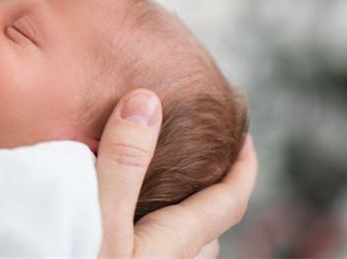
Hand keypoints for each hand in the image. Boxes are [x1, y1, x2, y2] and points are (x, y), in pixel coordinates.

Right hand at [96, 89, 257, 257]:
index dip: (244, 168)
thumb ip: (122, 164)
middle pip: (207, 225)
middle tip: (202, 154)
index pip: (230, 202)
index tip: (245, 137)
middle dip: (212, 188)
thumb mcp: (100, 217)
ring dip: (181, 212)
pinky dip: (152, 225)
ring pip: (181, 242)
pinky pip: (152, 249)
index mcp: (173, 243)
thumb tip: (146, 102)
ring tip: (163, 182)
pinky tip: (123, 215)